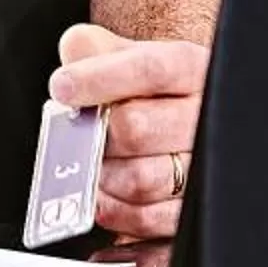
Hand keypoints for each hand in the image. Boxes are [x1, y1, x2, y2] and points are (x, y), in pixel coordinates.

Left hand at [47, 22, 204, 242]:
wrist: (175, 122)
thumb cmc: (146, 91)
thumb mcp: (124, 56)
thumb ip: (94, 48)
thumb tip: (75, 51)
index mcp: (190, 69)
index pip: (149, 70)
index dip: (100, 78)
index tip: (62, 87)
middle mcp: (204, 116)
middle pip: (137, 128)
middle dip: (95, 133)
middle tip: (77, 132)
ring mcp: (204, 167)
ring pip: (141, 179)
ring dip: (101, 174)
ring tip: (89, 163)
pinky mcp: (191, 211)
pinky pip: (146, 218)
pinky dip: (114, 209)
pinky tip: (101, 193)